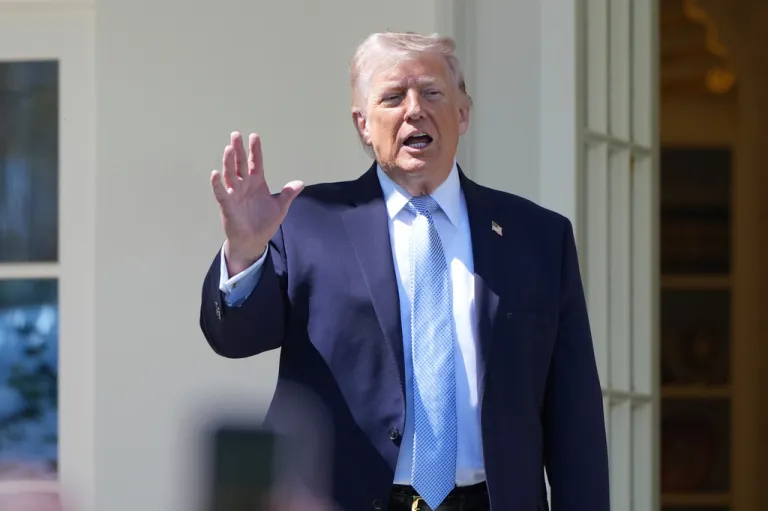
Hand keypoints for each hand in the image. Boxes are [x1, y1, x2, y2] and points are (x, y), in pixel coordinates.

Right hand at [211, 132, 303, 273]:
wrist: (254, 241)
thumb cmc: (265, 223)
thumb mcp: (280, 208)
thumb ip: (288, 194)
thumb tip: (300, 183)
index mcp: (257, 183)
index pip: (256, 163)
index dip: (255, 150)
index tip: (254, 136)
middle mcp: (245, 185)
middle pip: (241, 164)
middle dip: (239, 150)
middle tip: (236, 134)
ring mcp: (235, 193)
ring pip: (231, 174)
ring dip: (229, 162)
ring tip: (228, 148)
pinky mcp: (227, 204)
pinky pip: (221, 192)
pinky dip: (217, 184)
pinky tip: (215, 173)